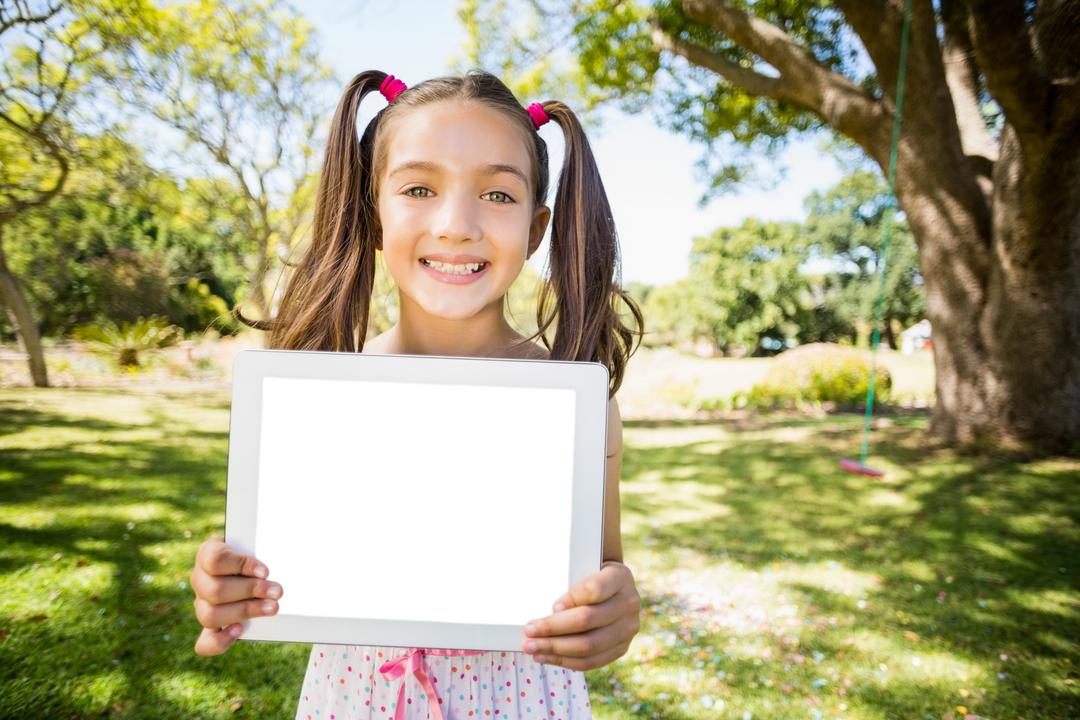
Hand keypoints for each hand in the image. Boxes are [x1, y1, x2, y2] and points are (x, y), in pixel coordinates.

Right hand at [190, 537, 282, 655]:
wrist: (252, 567)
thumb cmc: (255, 552)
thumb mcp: (256, 544)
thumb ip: (260, 549)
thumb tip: (270, 568)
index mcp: (207, 553)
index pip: (215, 560)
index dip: (241, 566)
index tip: (265, 571)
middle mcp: (200, 579)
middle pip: (214, 591)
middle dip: (251, 591)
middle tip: (277, 591)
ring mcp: (202, 604)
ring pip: (209, 615)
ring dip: (245, 612)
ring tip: (272, 607)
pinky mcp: (210, 627)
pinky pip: (205, 643)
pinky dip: (220, 641)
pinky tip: (239, 631)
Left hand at [522, 560, 640, 670]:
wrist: (613, 589)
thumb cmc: (591, 576)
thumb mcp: (583, 569)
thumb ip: (571, 585)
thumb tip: (555, 612)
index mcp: (620, 577)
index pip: (594, 590)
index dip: (571, 600)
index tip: (552, 607)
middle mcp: (629, 603)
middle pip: (588, 620)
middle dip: (553, 628)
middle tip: (529, 630)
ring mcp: (628, 628)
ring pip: (589, 645)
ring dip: (555, 649)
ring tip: (532, 647)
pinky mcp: (622, 647)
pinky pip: (592, 661)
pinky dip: (566, 661)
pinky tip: (545, 656)